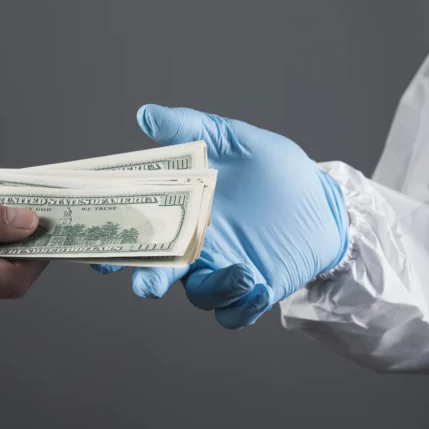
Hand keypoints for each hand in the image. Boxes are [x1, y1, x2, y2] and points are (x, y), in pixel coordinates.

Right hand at [95, 105, 348, 328]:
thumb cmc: (277, 170)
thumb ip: (194, 130)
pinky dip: (242, 309)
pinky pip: (235, 314)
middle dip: (148, 280)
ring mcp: (222, 272)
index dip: (115, 243)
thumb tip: (147, 114)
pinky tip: (259, 289)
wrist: (325, 201)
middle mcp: (195, 247)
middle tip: (147, 285)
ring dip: (213, 291)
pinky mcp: (253, 291)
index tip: (103, 248)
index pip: (138, 231)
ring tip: (242, 273)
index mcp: (181, 212)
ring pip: (199, 296)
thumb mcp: (236, 142)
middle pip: (158, 272)